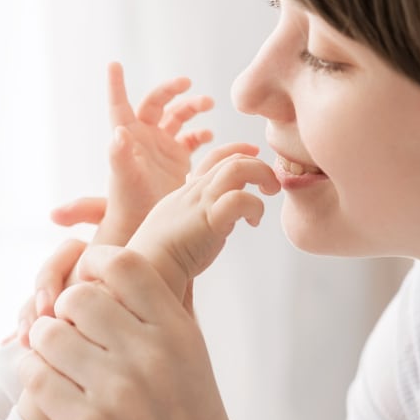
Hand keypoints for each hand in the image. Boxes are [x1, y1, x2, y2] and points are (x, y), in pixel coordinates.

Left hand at [20, 246, 253, 419]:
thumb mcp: (192, 358)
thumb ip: (157, 314)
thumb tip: (113, 267)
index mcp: (177, 332)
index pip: (123, 263)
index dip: (94, 264)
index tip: (87, 284)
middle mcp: (151, 355)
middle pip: (78, 296)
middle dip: (63, 311)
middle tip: (68, 332)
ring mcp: (119, 391)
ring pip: (49, 335)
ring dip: (42, 345)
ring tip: (53, 362)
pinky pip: (37, 378)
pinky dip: (32, 375)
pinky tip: (45, 385)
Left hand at [95, 62, 215, 245]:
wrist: (145, 229)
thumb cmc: (129, 206)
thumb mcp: (124, 181)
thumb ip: (118, 158)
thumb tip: (118, 133)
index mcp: (127, 138)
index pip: (119, 105)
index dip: (115, 85)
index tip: (113, 65)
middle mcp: (144, 139)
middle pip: (156, 104)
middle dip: (171, 90)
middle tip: (187, 84)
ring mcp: (162, 148)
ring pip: (178, 117)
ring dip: (192, 107)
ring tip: (208, 105)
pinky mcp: (178, 160)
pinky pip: (193, 138)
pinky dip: (203, 134)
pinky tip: (212, 138)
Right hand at [127, 152, 279, 297]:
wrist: (149, 267)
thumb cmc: (163, 256)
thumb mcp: (182, 227)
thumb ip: (202, 218)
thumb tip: (225, 224)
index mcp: (188, 192)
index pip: (215, 159)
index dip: (238, 152)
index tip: (255, 154)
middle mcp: (195, 191)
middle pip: (232, 160)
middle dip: (258, 166)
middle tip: (271, 186)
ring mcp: (202, 202)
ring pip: (237, 169)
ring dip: (261, 175)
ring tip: (268, 193)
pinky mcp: (210, 219)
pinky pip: (240, 198)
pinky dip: (255, 206)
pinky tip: (252, 222)